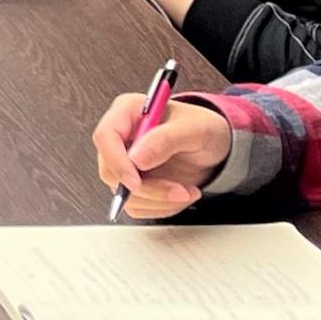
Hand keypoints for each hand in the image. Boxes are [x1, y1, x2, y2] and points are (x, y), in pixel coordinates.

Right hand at [93, 93, 232, 220]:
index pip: (105, 137)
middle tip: (179, 191)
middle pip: (111, 171)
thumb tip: (136, 159)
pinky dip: (162, 207)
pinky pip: (137, 206)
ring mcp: (126, 163)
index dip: (117, 161)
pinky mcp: (134, 184)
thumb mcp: (194, 128)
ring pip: (125, 194)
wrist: (214, 147)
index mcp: (128, 112)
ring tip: (188, 191)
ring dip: (160, 200)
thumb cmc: (203, 128)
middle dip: (147, 189)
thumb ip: (165, 139)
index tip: (137, 182)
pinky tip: (181, 194)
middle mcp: (122, 138)